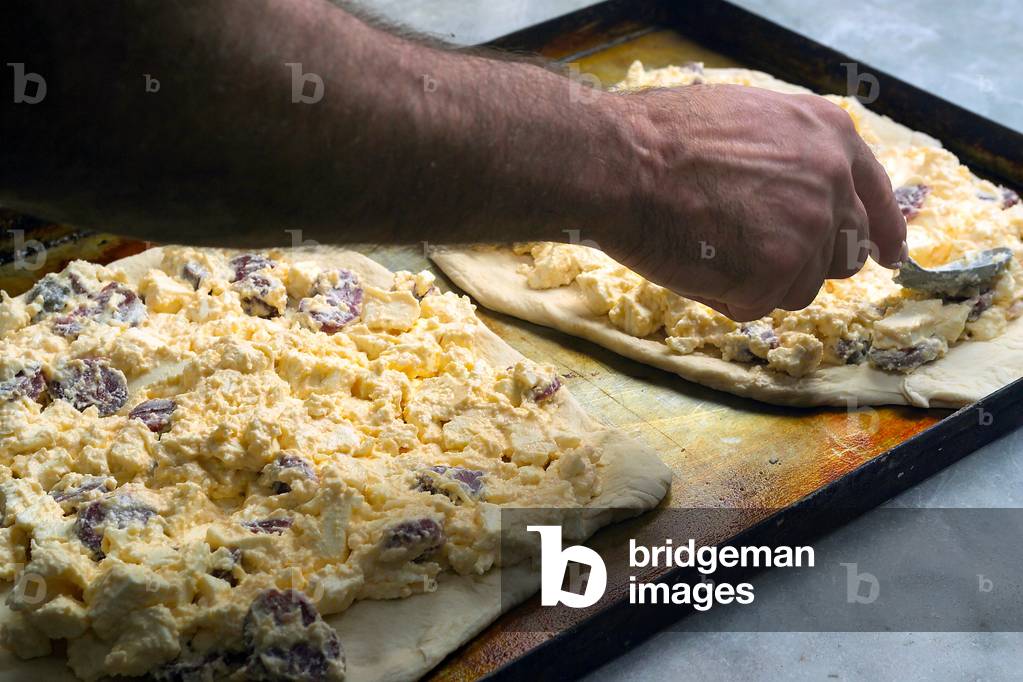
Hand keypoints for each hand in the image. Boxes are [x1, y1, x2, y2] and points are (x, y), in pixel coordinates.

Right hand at [599, 84, 906, 321]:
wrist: (621, 161)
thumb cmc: (659, 140)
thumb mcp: (747, 122)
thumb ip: (787, 159)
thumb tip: (793, 202)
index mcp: (827, 135)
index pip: (876, 195)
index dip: (883, 231)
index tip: (889, 256)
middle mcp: (832, 179)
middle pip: (843, 252)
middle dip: (805, 264)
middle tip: (759, 262)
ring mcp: (809, 226)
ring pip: (801, 288)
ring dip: (760, 283)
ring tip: (710, 249)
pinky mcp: (778, 268)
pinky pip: (758, 306)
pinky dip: (726, 297)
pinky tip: (697, 263)